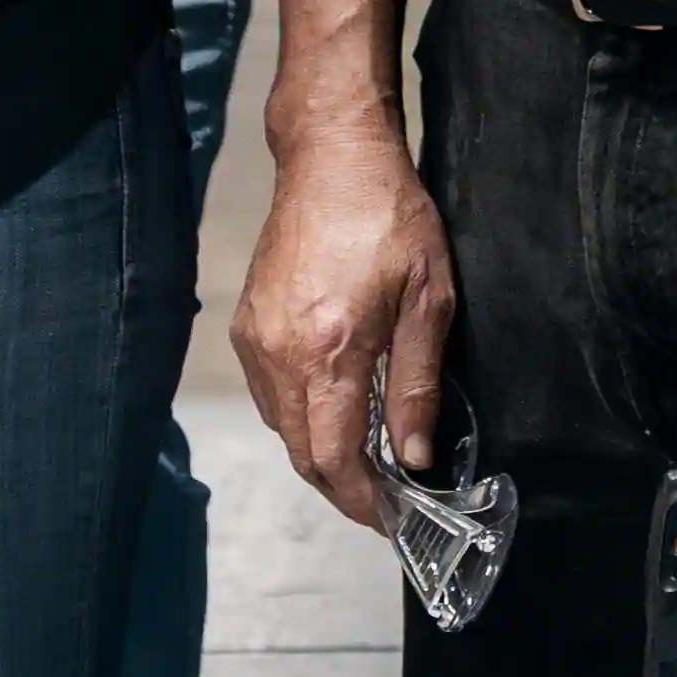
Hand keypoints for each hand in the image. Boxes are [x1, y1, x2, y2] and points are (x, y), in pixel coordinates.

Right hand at [233, 131, 462, 524]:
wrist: (331, 157)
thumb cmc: (391, 217)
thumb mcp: (429, 298)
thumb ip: (417, 383)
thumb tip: (416, 455)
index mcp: (329, 351)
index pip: (334, 457)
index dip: (361, 500)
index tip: (390, 519)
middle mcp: (280, 354)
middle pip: (301, 452)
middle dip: (342, 486)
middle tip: (384, 500)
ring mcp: (255, 340)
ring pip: (282, 427)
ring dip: (320, 453)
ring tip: (366, 461)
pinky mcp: (247, 325)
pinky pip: (269, 395)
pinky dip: (300, 417)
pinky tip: (334, 410)